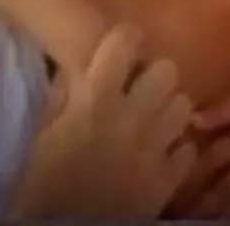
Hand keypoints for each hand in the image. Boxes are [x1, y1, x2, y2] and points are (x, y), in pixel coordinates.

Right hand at [9, 25, 196, 216]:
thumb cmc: (41, 189)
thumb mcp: (43, 136)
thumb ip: (64, 96)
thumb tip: (82, 65)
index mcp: (95, 101)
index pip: (127, 40)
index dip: (126, 40)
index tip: (121, 49)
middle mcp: (132, 117)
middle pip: (167, 68)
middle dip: (154, 76)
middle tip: (140, 89)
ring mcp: (155, 148)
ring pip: (184, 104)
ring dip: (168, 110)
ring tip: (152, 122)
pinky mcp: (169, 180)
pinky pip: (188, 149)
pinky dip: (176, 151)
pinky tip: (158, 157)